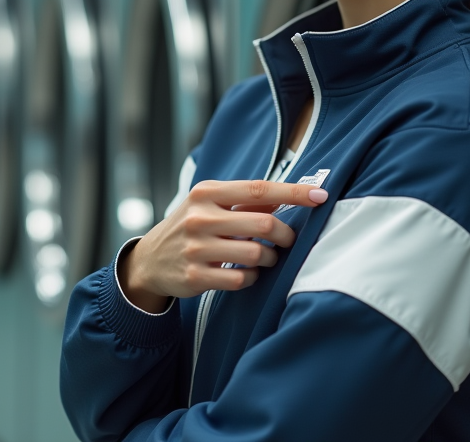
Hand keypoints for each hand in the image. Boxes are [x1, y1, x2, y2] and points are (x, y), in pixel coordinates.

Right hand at [119, 180, 328, 312]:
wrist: (149, 260)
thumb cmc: (190, 226)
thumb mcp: (210, 205)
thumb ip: (246, 201)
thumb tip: (287, 197)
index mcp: (207, 193)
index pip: (259, 188)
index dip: (294, 193)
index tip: (320, 195)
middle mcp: (199, 218)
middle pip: (264, 224)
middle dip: (285, 234)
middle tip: (287, 240)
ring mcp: (196, 248)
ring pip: (256, 254)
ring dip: (270, 258)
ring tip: (266, 257)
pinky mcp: (195, 277)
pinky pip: (241, 279)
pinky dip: (252, 277)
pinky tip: (246, 273)